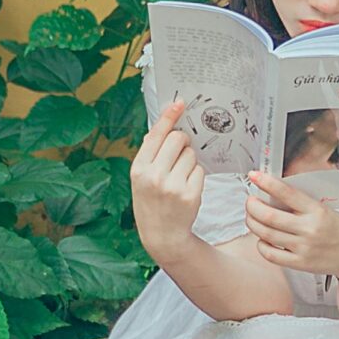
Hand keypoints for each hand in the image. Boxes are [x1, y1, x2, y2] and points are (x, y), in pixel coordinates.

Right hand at [130, 101, 203, 253]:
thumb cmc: (151, 202)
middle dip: (183, 142)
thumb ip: (150, 152)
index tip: (179, 103)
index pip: (156, 135)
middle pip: (179, 139)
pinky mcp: (190, 194)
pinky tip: (187, 187)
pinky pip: (199, 170)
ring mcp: (172, 186)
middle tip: (179, 153)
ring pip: (191, 155)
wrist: (162, 235)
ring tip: (179, 177)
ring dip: (189, 161)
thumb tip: (164, 125)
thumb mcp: (141, 178)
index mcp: (138, 168)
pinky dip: (196, 175)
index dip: (169, 117)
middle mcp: (154, 176)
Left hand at [245, 170, 338, 277]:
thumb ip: (303, 205)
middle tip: (250, 200)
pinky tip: (262, 239)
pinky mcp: (299, 263)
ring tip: (252, 217)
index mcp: (317, 211)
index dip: (266, 183)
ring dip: (253, 223)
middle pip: (269, 216)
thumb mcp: (327, 210)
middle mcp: (309, 229)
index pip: (286, 193)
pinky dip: (261, 245)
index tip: (254, 176)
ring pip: (266, 234)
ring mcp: (303, 248)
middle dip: (253, 205)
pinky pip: (271, 254)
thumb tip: (274, 195)